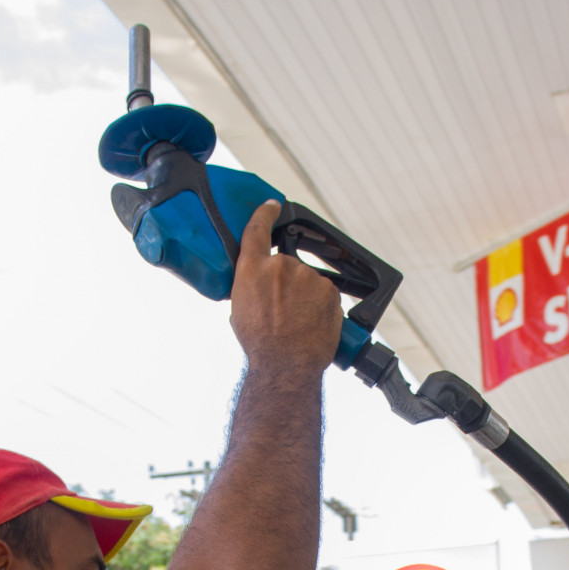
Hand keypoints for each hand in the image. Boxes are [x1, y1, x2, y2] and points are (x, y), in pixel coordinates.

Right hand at [229, 201, 342, 378]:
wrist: (286, 363)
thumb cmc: (260, 345)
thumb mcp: (240, 311)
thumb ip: (249, 288)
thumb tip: (258, 287)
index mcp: (252, 269)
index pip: (258, 229)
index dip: (265, 213)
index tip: (273, 205)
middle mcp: (281, 266)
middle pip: (287, 266)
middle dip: (287, 285)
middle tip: (283, 313)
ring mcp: (307, 276)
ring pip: (308, 282)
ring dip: (305, 298)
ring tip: (297, 325)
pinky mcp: (329, 289)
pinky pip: (325, 294)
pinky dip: (321, 307)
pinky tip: (312, 325)